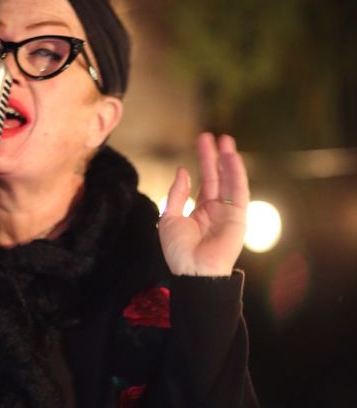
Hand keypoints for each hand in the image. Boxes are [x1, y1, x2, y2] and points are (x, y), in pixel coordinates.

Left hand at [158, 132, 248, 275]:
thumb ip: (177, 194)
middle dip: (216, 156)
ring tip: (225, 141)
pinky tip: (232, 157)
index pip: (205, 181)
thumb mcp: (170, 218)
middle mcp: (216, 210)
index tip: (203, 142)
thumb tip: (183, 171)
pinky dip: (236, 173)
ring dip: (229, 160)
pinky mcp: (238, 216)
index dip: (204, 161)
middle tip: (215, 136)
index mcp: (200, 211)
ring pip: (230, 180)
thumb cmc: (179, 251)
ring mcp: (228, 212)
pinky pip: (238, 191)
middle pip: (218, 177)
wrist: (193, 271)